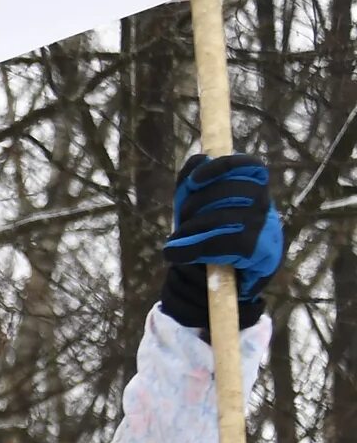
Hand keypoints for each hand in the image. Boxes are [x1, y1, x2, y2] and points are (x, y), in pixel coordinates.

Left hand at [161, 152, 282, 328]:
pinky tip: (175, 253)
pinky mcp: (263, 253)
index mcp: (254, 190)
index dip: (222, 166)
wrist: (223, 285)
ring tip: (177, 241)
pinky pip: (225, 243)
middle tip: (180, 221)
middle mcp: (265, 206)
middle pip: (230, 190)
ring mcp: (267, 229)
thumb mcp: (197, 209)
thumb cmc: (210, 239)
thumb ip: (193, 183)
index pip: (250, 165)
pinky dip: (193, 248)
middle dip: (195, 204)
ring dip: (191, 229)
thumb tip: (199, 158)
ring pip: (224, 217)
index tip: (194, 181)